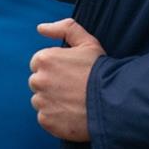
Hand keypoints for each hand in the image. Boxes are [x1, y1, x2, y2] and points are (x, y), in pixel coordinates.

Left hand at [29, 18, 105, 141]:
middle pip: (37, 82)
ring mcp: (41, 102)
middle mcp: (38, 80)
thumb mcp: (87, 42)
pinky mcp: (46, 120)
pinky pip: (45, 117)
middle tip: (72, 87)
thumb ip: (64, 28)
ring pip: (40, 100)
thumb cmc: (99, 70)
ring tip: (73, 100)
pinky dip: (55, 116)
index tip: (69, 72)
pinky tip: (71, 112)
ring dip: (52, 100)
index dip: (55, 67)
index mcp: (45, 59)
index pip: (38, 63)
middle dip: (51, 83)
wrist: (111, 100)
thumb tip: (41, 28)